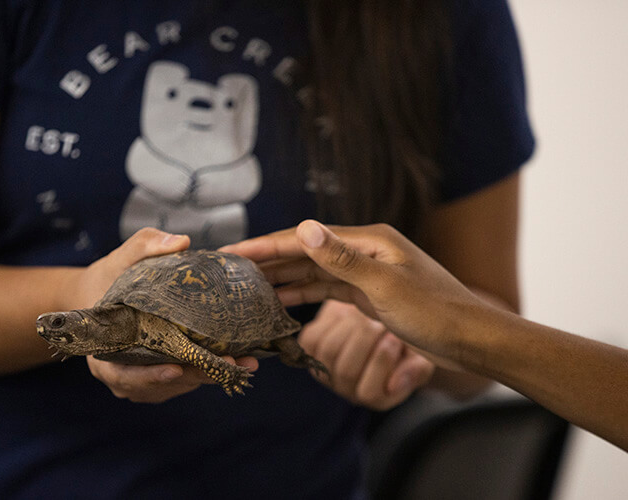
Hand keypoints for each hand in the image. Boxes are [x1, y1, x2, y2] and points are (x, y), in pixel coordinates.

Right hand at [67, 227, 257, 402]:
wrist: (101, 293)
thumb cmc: (109, 278)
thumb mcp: (121, 258)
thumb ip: (145, 246)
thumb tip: (182, 242)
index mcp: (103, 354)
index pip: (124, 375)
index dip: (150, 376)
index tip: (176, 369)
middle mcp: (121, 375)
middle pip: (160, 384)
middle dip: (197, 375)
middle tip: (230, 363)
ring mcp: (140, 381)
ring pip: (176, 385)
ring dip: (208, 376)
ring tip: (242, 362)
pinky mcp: (158, 378)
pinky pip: (183, 381)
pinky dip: (207, 372)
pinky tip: (234, 360)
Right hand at [221, 220, 484, 364]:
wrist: (471, 340)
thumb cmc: (436, 312)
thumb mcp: (386, 287)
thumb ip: (342, 259)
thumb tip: (303, 228)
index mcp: (368, 240)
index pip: (305, 239)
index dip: (266, 245)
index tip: (232, 252)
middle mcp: (364, 250)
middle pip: (304, 252)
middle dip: (267, 260)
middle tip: (228, 269)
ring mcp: (365, 272)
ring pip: (312, 271)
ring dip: (280, 277)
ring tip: (245, 285)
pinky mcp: (368, 293)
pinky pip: (326, 289)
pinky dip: (302, 294)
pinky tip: (279, 300)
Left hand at [300, 300, 433, 409]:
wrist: (378, 314)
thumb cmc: (406, 338)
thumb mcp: (421, 355)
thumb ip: (415, 370)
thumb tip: (393, 386)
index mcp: (376, 397)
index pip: (369, 393)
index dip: (383, 362)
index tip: (396, 336)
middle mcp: (346, 390)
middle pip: (346, 371)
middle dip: (367, 339)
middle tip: (381, 320)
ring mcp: (324, 371)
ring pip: (329, 352)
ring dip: (349, 327)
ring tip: (366, 314)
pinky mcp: (309, 349)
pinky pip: (312, 339)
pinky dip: (329, 321)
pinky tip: (347, 314)